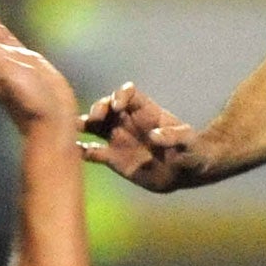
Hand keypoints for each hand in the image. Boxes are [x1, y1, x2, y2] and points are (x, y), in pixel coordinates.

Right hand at [79, 81, 200, 191]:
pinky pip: (92, 152)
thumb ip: (174, 137)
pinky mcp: (113, 158)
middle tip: (95, 118)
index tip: (118, 106)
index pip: (128, 93)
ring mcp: (118, 138)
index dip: (120, 94)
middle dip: (98, 108)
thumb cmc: (192, 152)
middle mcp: (128, 121)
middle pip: (106, 106)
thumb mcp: (188, 143)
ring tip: (74, 130)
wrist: (187, 173)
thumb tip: (154, 137)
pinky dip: (81, 150)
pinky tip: (74, 152)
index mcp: (146, 112)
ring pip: (93, 125)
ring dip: (82, 125)